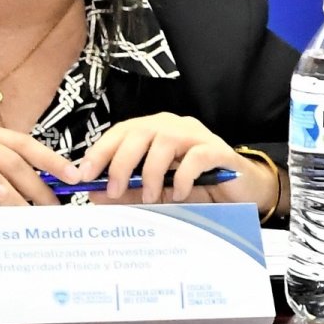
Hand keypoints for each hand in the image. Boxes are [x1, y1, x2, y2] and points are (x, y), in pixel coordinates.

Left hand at [76, 113, 276, 212]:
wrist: (239, 191)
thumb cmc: (194, 188)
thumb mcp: (156, 193)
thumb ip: (127, 192)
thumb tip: (94, 194)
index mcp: (153, 130)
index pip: (121, 132)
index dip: (100, 151)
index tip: (84, 174)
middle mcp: (172, 125)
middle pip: (139, 132)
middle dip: (121, 162)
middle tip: (114, 191)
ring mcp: (196, 135)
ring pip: (165, 141)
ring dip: (152, 173)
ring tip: (151, 198)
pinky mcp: (217, 150)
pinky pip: (196, 156)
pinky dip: (183, 177)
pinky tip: (179, 194)